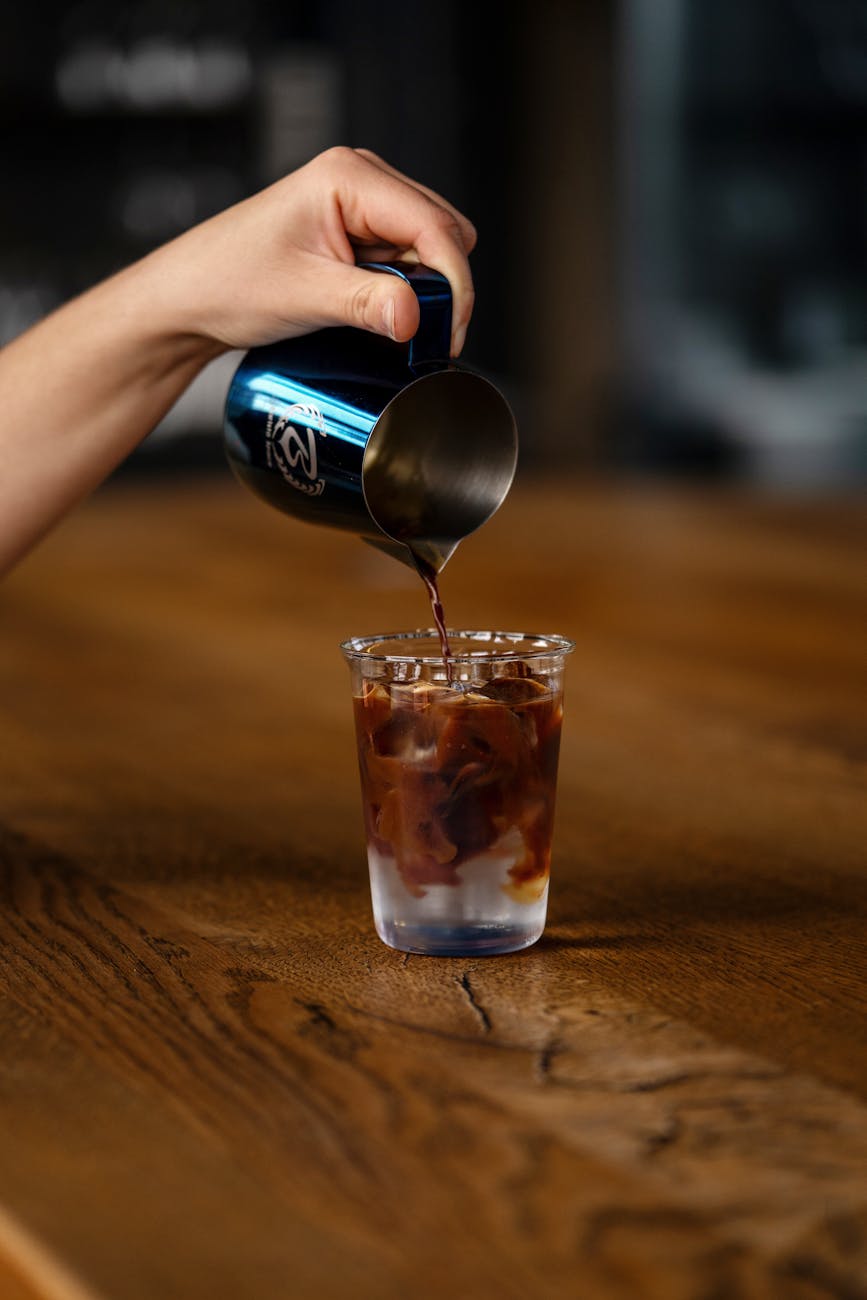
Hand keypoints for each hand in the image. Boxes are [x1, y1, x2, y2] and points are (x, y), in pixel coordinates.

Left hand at [145, 147, 476, 357]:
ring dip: (425, 290)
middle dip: (443, 287)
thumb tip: (417, 318)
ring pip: (430, 248)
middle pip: (443, 231)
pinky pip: (407, 260)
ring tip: (393, 326)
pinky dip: (407, 291)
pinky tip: (383, 314)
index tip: (448, 334)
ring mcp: (361, 205)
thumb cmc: (230, 282)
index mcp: (350, 176)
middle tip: (427, 337)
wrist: (191, 297)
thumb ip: (366, 303)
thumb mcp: (304, 295)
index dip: (454, 283)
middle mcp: (361, 179)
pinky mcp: (358, 232)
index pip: (434, 226)